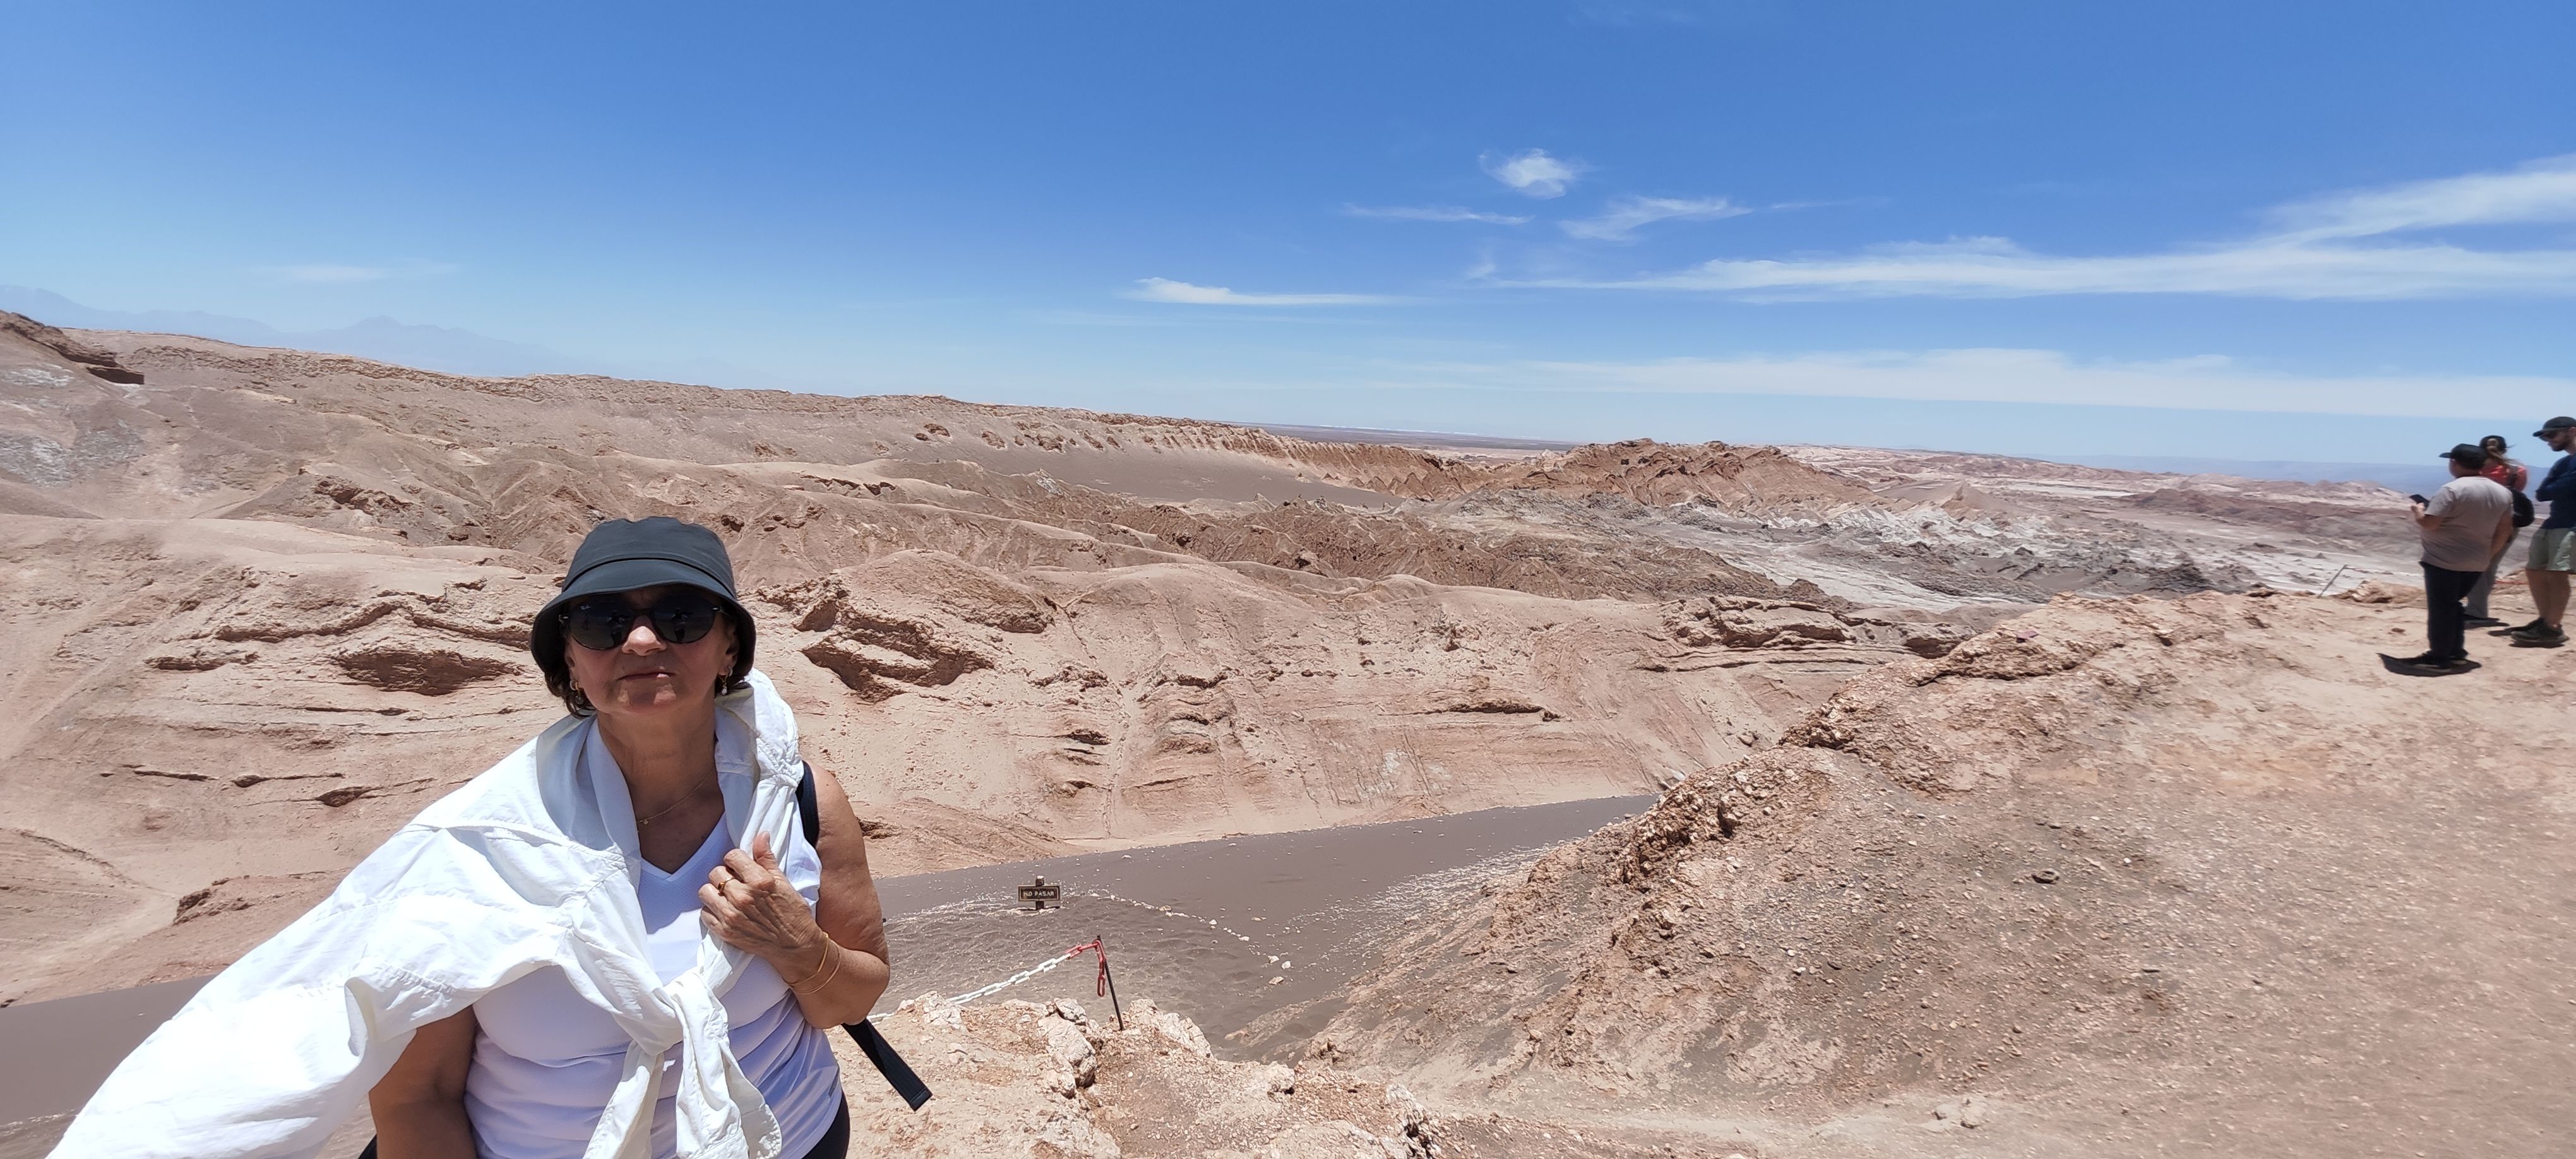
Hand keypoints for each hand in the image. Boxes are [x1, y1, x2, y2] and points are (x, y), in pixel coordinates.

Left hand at [700, 832, 829, 975]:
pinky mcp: (724, 931)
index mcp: (759, 881)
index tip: (741, 866)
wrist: (795, 945)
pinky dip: (713, 910)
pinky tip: (726, 911)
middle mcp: (742, 897)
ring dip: (715, 892)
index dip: (736, 859)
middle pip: (715, 872)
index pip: (732, 856)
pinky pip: (704, 913)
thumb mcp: (784, 881)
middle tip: (735, 882)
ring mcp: (731, 915)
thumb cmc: (792, 912)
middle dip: (725, 874)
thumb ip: (767, 858)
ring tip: (727, 896)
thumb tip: (761, 835)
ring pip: (705, 891)